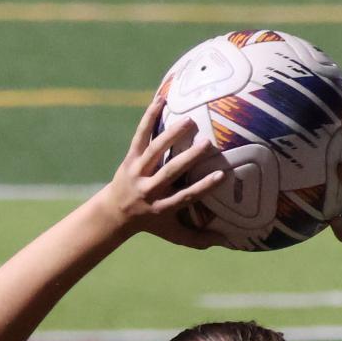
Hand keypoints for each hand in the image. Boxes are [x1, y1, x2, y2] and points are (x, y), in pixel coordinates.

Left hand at [102, 94, 227, 246]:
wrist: (114, 212)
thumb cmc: (152, 223)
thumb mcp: (174, 235)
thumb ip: (199, 240)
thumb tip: (227, 240)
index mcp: (161, 207)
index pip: (185, 197)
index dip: (203, 187)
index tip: (222, 175)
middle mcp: (148, 190)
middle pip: (169, 172)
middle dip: (188, 158)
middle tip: (208, 144)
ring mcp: (137, 172)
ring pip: (154, 151)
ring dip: (171, 136)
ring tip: (190, 121)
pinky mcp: (130, 158)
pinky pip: (139, 136)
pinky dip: (148, 118)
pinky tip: (159, 100)